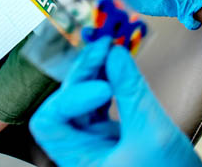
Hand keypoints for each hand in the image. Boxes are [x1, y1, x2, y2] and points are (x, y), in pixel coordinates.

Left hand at [30, 37, 201, 166]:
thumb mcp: (151, 133)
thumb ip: (130, 91)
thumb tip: (115, 53)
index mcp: (79, 161)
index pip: (50, 122)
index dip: (70, 99)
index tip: (102, 87)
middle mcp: (81, 150)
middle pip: (65, 102)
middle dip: (84, 71)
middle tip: (105, 46)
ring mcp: (95, 141)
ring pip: (81, 98)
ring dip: (94, 70)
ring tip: (110, 48)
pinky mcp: (110, 134)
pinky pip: (99, 101)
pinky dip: (107, 80)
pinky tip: (117, 65)